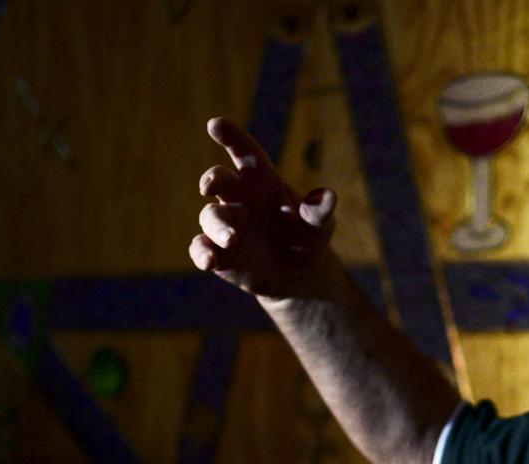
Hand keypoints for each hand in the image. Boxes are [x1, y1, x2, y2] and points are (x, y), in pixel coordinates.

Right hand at [190, 117, 337, 299]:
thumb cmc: (306, 238)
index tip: (215, 124)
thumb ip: (318, 211)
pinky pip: (201, 248)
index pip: (245, 153)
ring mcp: (226, 224)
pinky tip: (209, 260)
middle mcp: (239, 198)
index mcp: (262, 181)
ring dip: (217, 225)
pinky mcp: (219, 252)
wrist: (297, 274)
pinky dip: (202, 253)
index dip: (231, 137)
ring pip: (210, 216)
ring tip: (232, 238)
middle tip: (210, 185)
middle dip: (213, 179)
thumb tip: (327, 196)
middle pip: (219, 180)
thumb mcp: (318, 225)